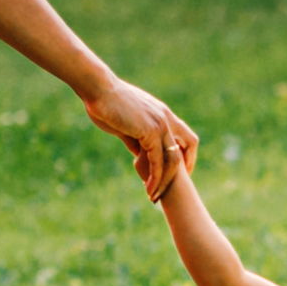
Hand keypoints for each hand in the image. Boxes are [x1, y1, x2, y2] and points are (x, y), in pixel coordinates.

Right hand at [81, 74, 195, 198]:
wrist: (98, 89)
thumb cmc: (106, 103)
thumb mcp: (125, 124)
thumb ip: (135, 139)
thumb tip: (139, 154)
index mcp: (162, 114)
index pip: (185, 136)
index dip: (186, 154)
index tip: (177, 172)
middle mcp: (166, 118)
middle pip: (188, 146)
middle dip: (183, 170)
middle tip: (171, 188)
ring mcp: (160, 124)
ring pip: (173, 159)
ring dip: (165, 181)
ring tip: (154, 196)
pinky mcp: (150, 131)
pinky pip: (158, 161)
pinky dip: (155, 177)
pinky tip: (148, 188)